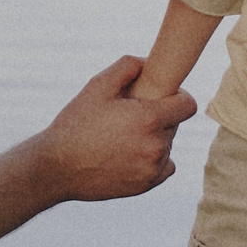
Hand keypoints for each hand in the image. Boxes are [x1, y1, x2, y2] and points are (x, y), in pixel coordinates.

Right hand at [36, 56, 195, 201]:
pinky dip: (154, 160)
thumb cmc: (76, 124)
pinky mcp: (146, 185)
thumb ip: (128, 66)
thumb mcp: (97, 86)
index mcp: (149, 119)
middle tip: (131, 116)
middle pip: (174, 124)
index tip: (163, 96)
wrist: (57, 168)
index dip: (178, 96)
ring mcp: (152, 168)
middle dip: (159, 116)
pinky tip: (130, 154)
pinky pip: (164, 166)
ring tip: (123, 137)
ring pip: (167, 144)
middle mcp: (156, 146)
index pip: (188, 105)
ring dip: (154, 138)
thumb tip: (149, 62)